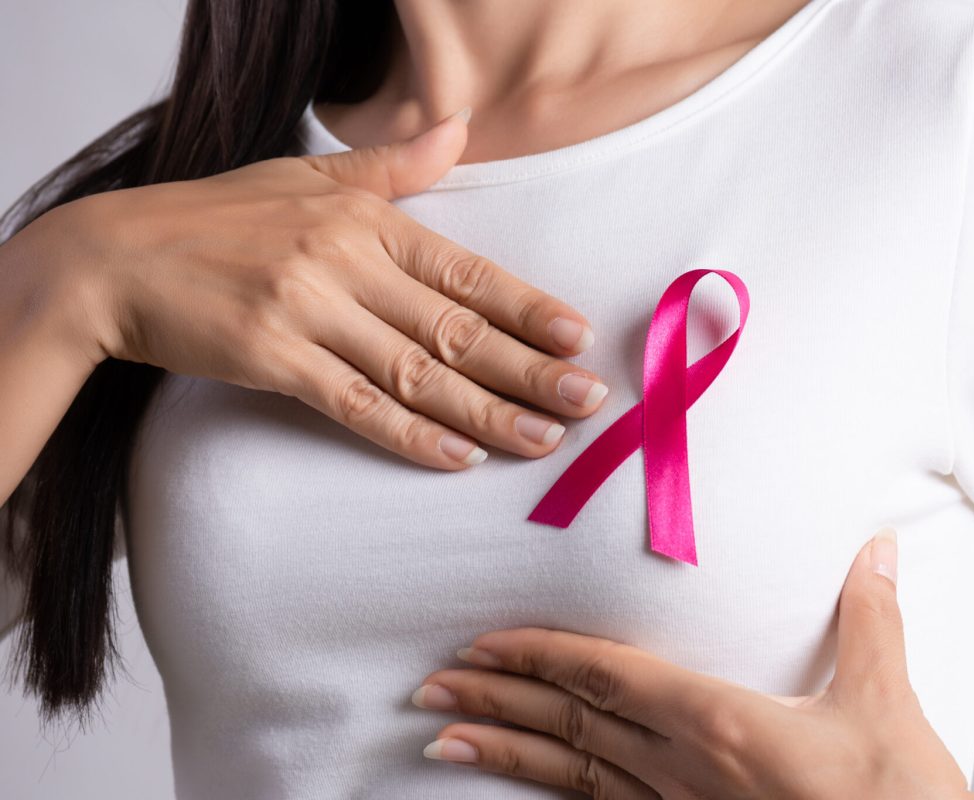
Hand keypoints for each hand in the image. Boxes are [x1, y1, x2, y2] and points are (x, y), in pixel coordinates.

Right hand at [34, 108, 606, 467]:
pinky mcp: (271, 357)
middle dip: (530, 370)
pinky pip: (355, 404)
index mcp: (366, 220)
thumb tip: (460, 128)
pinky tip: (457, 457)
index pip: (467, 272)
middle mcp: (346, 262)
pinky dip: (410, 434)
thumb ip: (394, 165)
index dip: (529, 308)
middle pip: (457, 328)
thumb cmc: (216, 219)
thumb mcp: (308, 178)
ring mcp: (309, 310)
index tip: (578, 340)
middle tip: (587, 404)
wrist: (113, 259)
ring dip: (487, 412)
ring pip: (418, 372)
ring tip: (542, 440)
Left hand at [410, 528, 973, 798]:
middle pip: (574, 725)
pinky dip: (561, 793)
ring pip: (579, 775)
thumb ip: (869, 620)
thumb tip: (873, 548)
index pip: (609, 678)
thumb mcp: (888, 705)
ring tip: (444, 736)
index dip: (540, 656)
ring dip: (509, 750)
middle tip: (428, 685)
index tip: (482, 643)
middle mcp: (689, 771)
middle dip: (497, 699)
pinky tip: (533, 787)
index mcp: (723, 724)